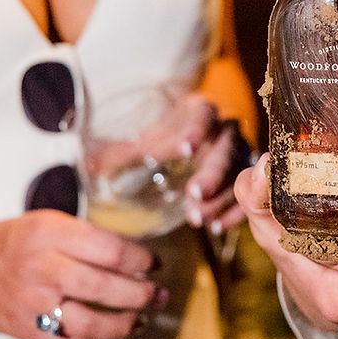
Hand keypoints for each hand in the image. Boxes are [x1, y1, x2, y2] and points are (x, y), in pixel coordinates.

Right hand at [0, 210, 162, 338]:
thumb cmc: (10, 242)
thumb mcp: (48, 221)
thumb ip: (87, 236)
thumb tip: (135, 254)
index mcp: (49, 234)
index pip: (108, 248)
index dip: (140, 259)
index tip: (154, 263)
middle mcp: (40, 268)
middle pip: (103, 286)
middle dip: (140, 293)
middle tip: (157, 294)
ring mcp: (31, 303)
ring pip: (89, 322)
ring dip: (124, 324)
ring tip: (141, 319)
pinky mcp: (25, 330)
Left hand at [87, 93, 250, 233]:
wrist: (198, 142)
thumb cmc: (168, 136)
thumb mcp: (145, 140)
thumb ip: (123, 152)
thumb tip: (88, 165)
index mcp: (201, 111)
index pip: (203, 115)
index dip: (197, 129)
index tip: (186, 147)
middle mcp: (225, 130)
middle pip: (226, 149)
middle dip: (212, 173)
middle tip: (194, 194)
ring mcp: (239, 155)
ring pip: (239, 175)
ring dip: (220, 198)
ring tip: (197, 219)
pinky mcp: (245, 179)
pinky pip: (249, 195)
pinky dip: (234, 212)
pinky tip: (217, 227)